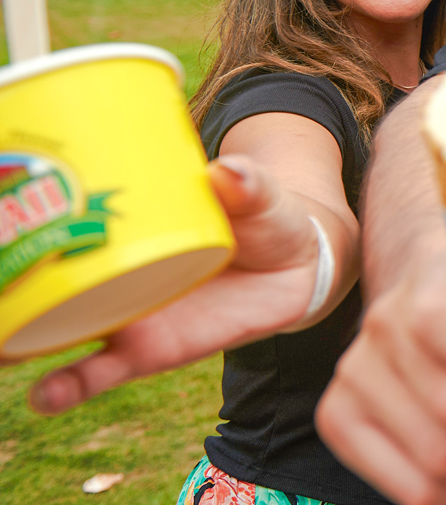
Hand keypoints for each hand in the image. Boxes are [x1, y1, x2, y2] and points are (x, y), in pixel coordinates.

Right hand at [29, 155, 322, 413]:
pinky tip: (45, 395)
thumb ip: (246, 184)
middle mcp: (110, 271)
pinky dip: (71, 384)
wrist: (296, 267)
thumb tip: (228, 172)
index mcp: (123, 226)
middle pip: (38, 280)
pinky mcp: (147, 351)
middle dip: (7, 283)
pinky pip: (100, 371)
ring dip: (19, 340)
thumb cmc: (262, 217)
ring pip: (56, 329)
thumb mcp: (257, 195)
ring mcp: (124, 312)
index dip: (21, 217)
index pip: (58, 218)